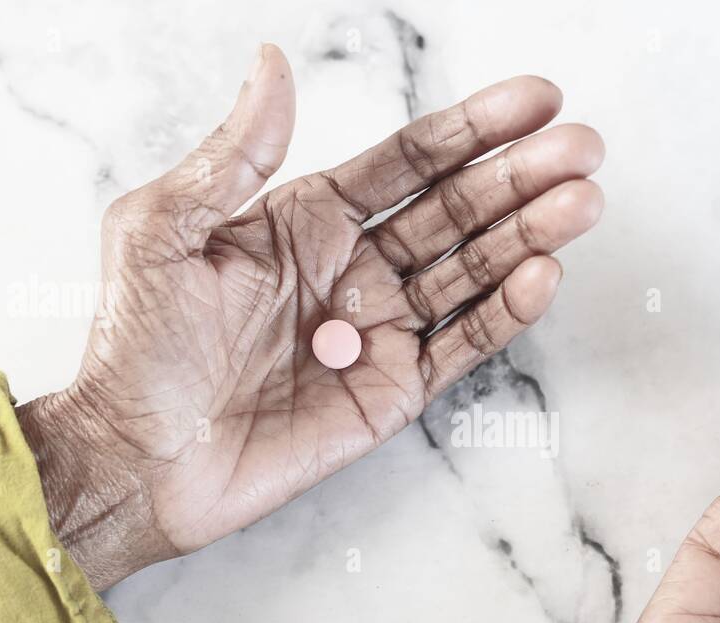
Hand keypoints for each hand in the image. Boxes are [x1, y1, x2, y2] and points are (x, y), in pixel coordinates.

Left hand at [18, 43, 604, 588]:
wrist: (136, 460)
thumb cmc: (135, 348)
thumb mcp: (163, 230)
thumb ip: (232, 155)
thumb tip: (273, 65)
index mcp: (304, 221)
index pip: (408, 162)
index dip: (473, 129)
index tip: (535, 101)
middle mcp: (352, 269)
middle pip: (457, 211)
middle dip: (522, 177)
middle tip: (584, 148)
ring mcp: (378, 331)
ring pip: (471, 273)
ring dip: (529, 236)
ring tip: (583, 202)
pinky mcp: (392, 391)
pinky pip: (461, 345)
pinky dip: (503, 312)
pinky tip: (543, 274)